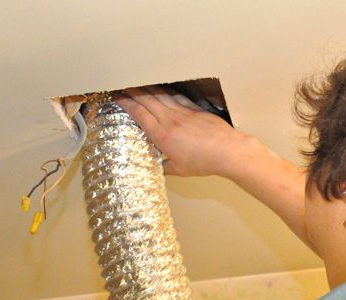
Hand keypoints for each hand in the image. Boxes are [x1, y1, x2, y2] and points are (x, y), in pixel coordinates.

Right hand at [114, 86, 246, 176]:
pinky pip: (176, 97)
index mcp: (162, 135)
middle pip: (146, 100)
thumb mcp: (180, 170)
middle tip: (122, 86)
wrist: (228, 151)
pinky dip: (167, 91)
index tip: (117, 98)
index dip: (126, 104)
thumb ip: (165, 166)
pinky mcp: (195, 109)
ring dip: (147, 88)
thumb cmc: (205, 161)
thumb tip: (158, 166)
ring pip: (160, 96)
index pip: (139, 114)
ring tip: (138, 84)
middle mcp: (170, 120)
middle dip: (132, 91)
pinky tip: (163, 89)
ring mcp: (183, 112)